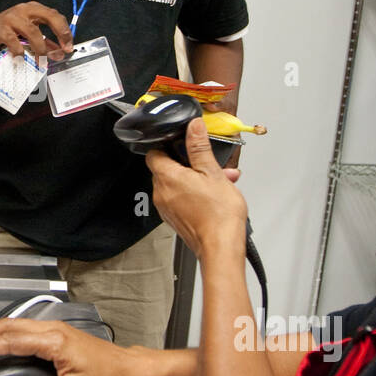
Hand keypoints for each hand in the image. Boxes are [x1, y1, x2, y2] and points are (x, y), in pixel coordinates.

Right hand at [0, 1, 72, 58]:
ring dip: (40, 49)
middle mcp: (24, 10)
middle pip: (48, 17)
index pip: (55, 16)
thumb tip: (60, 52)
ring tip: (42, 61)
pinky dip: (19, 51)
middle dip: (59, 33)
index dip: (65, 31)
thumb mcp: (27, 36)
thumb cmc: (5, 33)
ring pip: (32, 31)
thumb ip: (44, 43)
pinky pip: (13, 41)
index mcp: (33, 10)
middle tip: (63, 50)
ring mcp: (11, 18)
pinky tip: (21, 58)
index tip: (68, 46)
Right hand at [0, 317, 142, 375]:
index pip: (12, 341)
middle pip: (11, 327)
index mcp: (54, 342)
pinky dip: (8, 332)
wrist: (129, 369)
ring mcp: (56, 330)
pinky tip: (2, 337)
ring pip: (18, 325)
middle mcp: (53, 331)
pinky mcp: (59, 335)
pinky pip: (26, 329)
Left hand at [146, 116, 246, 257]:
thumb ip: (199, 147)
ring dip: (195, 179)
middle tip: (209, 164)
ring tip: (219, 181)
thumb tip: (193, 127)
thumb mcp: (212, 172)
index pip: (154, 153)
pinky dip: (194, 193)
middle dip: (189, 163)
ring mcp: (166, 208)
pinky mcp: (175, 219)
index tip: (182, 143)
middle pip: (167, 169)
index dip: (167, 145)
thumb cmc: (218, 216)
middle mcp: (161, 193)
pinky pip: (180, 199)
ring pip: (176, 184)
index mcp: (167, 178)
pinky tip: (214, 195)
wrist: (221, 247)